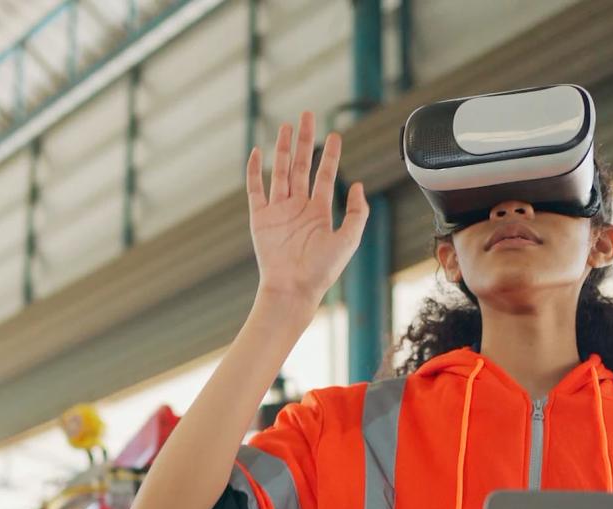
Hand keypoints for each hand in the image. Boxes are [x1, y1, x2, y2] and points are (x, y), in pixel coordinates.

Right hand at [246, 111, 368, 328]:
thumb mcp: (348, 240)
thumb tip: (358, 186)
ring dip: (283, 149)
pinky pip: (255, 190)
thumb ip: (357, 213)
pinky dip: (255, 171)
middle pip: (301, 165)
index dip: (330, 154)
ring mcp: (278, 211)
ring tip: (286, 126)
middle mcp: (298, 207)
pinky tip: (257, 153)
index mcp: (319, 211)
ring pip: (280, 171)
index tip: (334, 134)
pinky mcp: (259, 218)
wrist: (293, 289)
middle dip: (305, 140)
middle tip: (307, 115)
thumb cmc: (321, 271)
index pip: (325, 174)